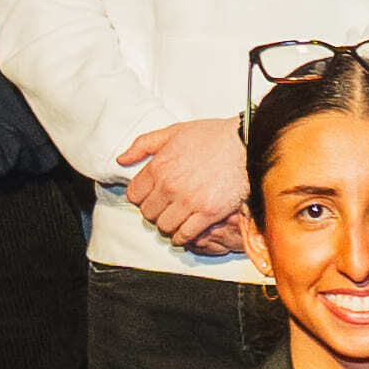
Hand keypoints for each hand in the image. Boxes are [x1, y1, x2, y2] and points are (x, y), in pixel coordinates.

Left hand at [113, 118, 249, 253]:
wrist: (247, 144)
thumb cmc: (213, 136)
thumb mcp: (174, 131)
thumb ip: (143, 144)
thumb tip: (121, 159)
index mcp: (159, 166)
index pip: (134, 195)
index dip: (141, 197)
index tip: (151, 197)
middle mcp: (170, 186)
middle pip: (148, 213)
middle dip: (155, 212)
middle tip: (165, 209)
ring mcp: (189, 201)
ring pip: (164, 227)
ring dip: (168, 226)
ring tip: (176, 220)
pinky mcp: (209, 213)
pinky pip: (186, 235)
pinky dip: (182, 237)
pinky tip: (185, 232)